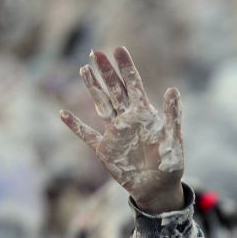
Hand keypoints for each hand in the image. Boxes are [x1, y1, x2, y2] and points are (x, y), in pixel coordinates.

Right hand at [60, 47, 184, 213]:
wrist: (159, 188)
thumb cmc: (170, 163)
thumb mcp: (173, 138)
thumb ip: (172, 115)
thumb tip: (173, 89)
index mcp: (145, 115)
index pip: (134, 85)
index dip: (126, 68)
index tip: (118, 49)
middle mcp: (128, 120)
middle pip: (114, 90)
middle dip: (106, 71)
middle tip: (96, 52)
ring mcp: (115, 133)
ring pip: (100, 105)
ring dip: (92, 88)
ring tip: (84, 69)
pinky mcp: (105, 149)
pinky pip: (87, 135)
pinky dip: (75, 126)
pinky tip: (63, 113)